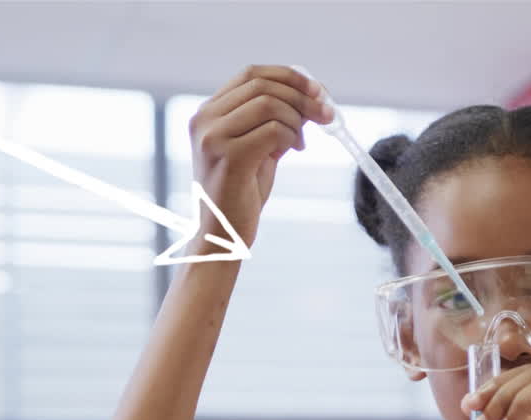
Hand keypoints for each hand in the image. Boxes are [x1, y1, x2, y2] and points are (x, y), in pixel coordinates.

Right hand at [188, 65, 333, 247]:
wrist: (222, 236)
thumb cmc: (241, 193)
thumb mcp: (258, 147)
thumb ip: (274, 120)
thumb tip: (311, 98)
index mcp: (208, 112)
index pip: (251, 74)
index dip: (289, 76)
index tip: (317, 90)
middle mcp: (205, 119)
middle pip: (263, 85)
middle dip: (303, 96)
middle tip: (326, 115)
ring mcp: (213, 137)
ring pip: (270, 105)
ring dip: (297, 121)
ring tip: (300, 144)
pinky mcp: (228, 157)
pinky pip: (274, 131)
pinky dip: (291, 138)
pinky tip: (291, 152)